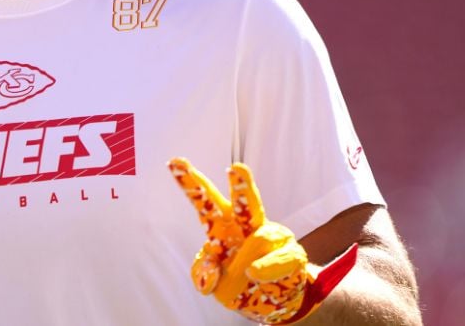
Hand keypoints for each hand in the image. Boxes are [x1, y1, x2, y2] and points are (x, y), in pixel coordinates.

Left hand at [168, 158, 356, 323]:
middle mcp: (247, 226)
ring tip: (248, 273)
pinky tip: (256, 274)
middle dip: (240, 184)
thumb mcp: (213, 283)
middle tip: (236, 167)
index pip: (205, 203)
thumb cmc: (239, 284)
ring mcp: (271, 237)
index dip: (190, 184)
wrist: (275, 303)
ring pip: (263, 233)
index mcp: (222, 228)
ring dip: (250, 256)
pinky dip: (267, 269)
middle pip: (240, 202)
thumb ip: (204, 274)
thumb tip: (210, 270)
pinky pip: (279, 259)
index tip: (173, 161)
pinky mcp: (291, 253)